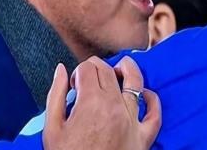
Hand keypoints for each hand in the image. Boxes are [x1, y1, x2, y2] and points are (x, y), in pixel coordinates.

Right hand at [43, 56, 160, 149]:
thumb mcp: (52, 129)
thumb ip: (56, 95)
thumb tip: (61, 69)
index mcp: (91, 103)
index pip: (88, 69)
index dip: (78, 72)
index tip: (74, 84)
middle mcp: (115, 107)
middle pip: (109, 71)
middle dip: (96, 69)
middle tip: (87, 81)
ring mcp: (132, 121)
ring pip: (136, 82)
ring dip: (127, 70)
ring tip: (117, 71)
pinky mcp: (143, 137)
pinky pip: (155, 113)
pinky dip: (152, 99)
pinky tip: (143, 94)